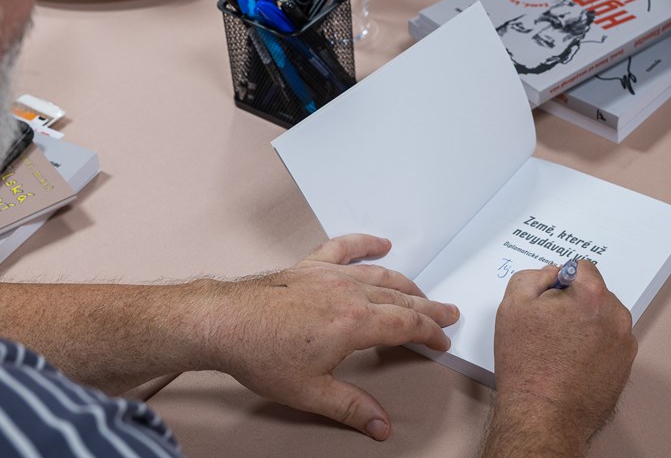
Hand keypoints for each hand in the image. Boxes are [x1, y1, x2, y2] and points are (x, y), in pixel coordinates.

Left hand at [199, 234, 458, 441]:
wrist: (223, 323)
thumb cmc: (261, 354)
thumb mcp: (311, 392)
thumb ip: (351, 407)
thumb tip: (380, 426)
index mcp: (354, 322)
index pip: (406, 324)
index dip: (429, 333)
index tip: (442, 340)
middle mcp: (346, 292)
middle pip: (399, 297)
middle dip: (427, 307)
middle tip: (447, 313)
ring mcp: (327, 275)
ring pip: (378, 275)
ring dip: (404, 282)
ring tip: (420, 291)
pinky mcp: (307, 267)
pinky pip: (342, 249)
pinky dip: (364, 244)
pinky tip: (379, 243)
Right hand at [486, 261, 635, 456]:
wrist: (543, 415)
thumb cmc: (527, 363)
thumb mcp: (513, 306)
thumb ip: (532, 277)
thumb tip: (551, 274)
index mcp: (592, 297)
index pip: (582, 267)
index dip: (560, 279)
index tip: (548, 297)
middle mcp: (616, 318)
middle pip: (595, 294)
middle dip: (574, 302)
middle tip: (548, 326)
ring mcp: (625, 345)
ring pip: (603, 319)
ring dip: (585, 324)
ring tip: (558, 348)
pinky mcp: (625, 368)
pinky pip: (609, 344)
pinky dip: (593, 347)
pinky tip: (571, 363)